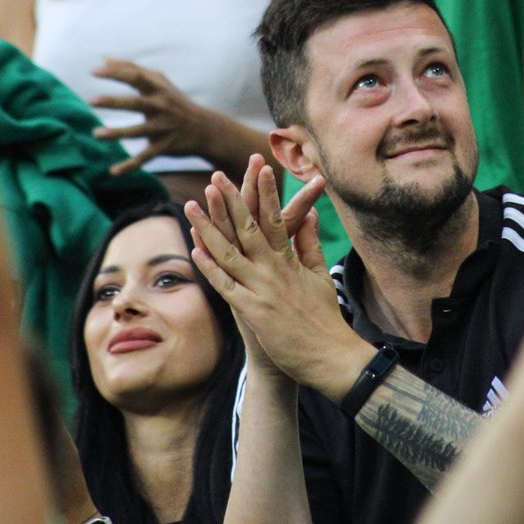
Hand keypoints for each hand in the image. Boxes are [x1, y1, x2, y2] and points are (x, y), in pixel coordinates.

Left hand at [90, 59, 223, 174]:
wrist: (205, 129)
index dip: (116, 73)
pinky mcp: (164, 147)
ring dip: (116, 133)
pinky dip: (130, 166)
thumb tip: (103, 59)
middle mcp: (161, 107)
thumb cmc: (175, 101)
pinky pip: (145, 158)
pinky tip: (113, 172)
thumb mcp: (159, 83)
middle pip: (135, 103)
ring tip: (96, 134)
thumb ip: (132, 70)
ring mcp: (163, 128)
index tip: (94, 71)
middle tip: (91, 100)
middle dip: (114, 101)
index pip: (135, 77)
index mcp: (158, 89)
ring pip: (137, 132)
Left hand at [185, 160, 366, 396]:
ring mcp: (262, 290)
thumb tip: (309, 214)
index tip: (259, 167)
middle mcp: (274, 270)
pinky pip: (225, 285)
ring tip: (192, 205)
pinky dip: (210, 266)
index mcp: (291, 260)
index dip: (266, 192)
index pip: (276, 218)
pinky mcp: (252, 312)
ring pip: (229, 252)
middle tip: (216, 177)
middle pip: (248, 228)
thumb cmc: (326, 319)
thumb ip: (310, 244)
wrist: (331, 356)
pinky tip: (196, 248)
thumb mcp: (321, 276)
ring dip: (209, 227)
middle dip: (231, 201)